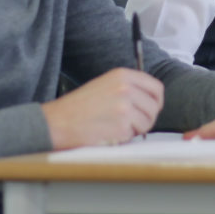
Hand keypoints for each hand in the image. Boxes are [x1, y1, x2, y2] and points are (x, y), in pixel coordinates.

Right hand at [41, 67, 162, 149]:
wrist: (58, 121)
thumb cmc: (78, 107)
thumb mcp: (105, 85)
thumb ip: (128, 88)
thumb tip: (150, 100)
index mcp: (122, 75)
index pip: (156, 87)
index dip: (156, 101)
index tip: (151, 109)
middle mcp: (126, 88)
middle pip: (154, 107)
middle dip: (145, 119)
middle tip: (130, 123)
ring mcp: (125, 107)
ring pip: (147, 123)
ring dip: (135, 130)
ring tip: (115, 127)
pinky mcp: (121, 126)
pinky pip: (133, 135)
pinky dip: (124, 138)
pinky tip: (108, 133)